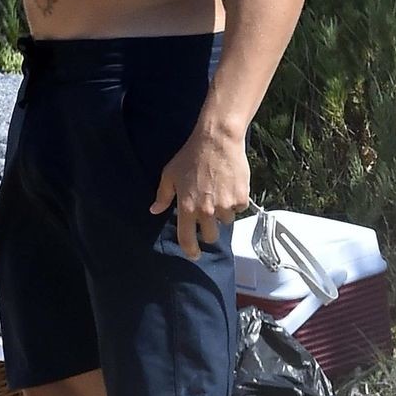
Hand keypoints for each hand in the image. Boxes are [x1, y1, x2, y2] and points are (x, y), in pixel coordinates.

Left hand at [152, 125, 249, 260]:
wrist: (217, 141)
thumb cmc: (190, 156)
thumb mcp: (170, 174)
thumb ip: (163, 195)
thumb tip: (154, 211)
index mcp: (187, 207)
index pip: (187, 239)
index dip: (191, 250)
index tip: (194, 254)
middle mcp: (207, 211)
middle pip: (211, 236)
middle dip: (210, 231)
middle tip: (208, 218)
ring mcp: (225, 205)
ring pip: (226, 221)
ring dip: (223, 213)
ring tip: (219, 193)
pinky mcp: (241, 198)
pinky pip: (239, 208)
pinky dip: (236, 201)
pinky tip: (230, 186)